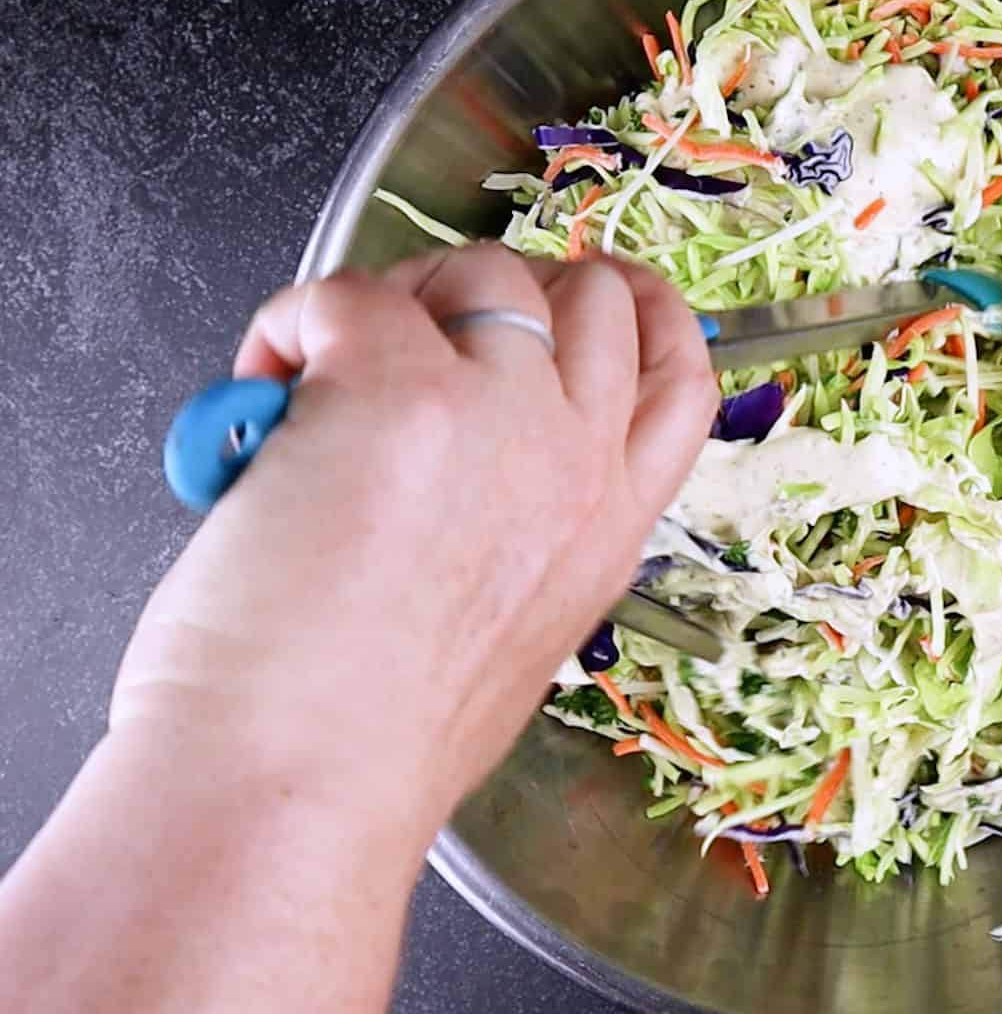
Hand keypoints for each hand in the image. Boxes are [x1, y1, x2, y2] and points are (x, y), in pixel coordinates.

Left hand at [112, 244, 715, 815]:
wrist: (295, 787)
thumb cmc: (375, 747)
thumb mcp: (516, 637)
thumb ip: (524, 530)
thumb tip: (460, 457)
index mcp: (608, 527)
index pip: (677, 374)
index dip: (643, 306)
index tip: (594, 284)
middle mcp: (575, 460)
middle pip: (595, 296)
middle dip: (509, 286)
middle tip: (423, 330)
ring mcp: (498, 416)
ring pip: (484, 271)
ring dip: (401, 297)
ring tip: (325, 375)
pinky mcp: (394, 390)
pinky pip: (348, 294)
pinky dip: (296, 320)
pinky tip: (268, 384)